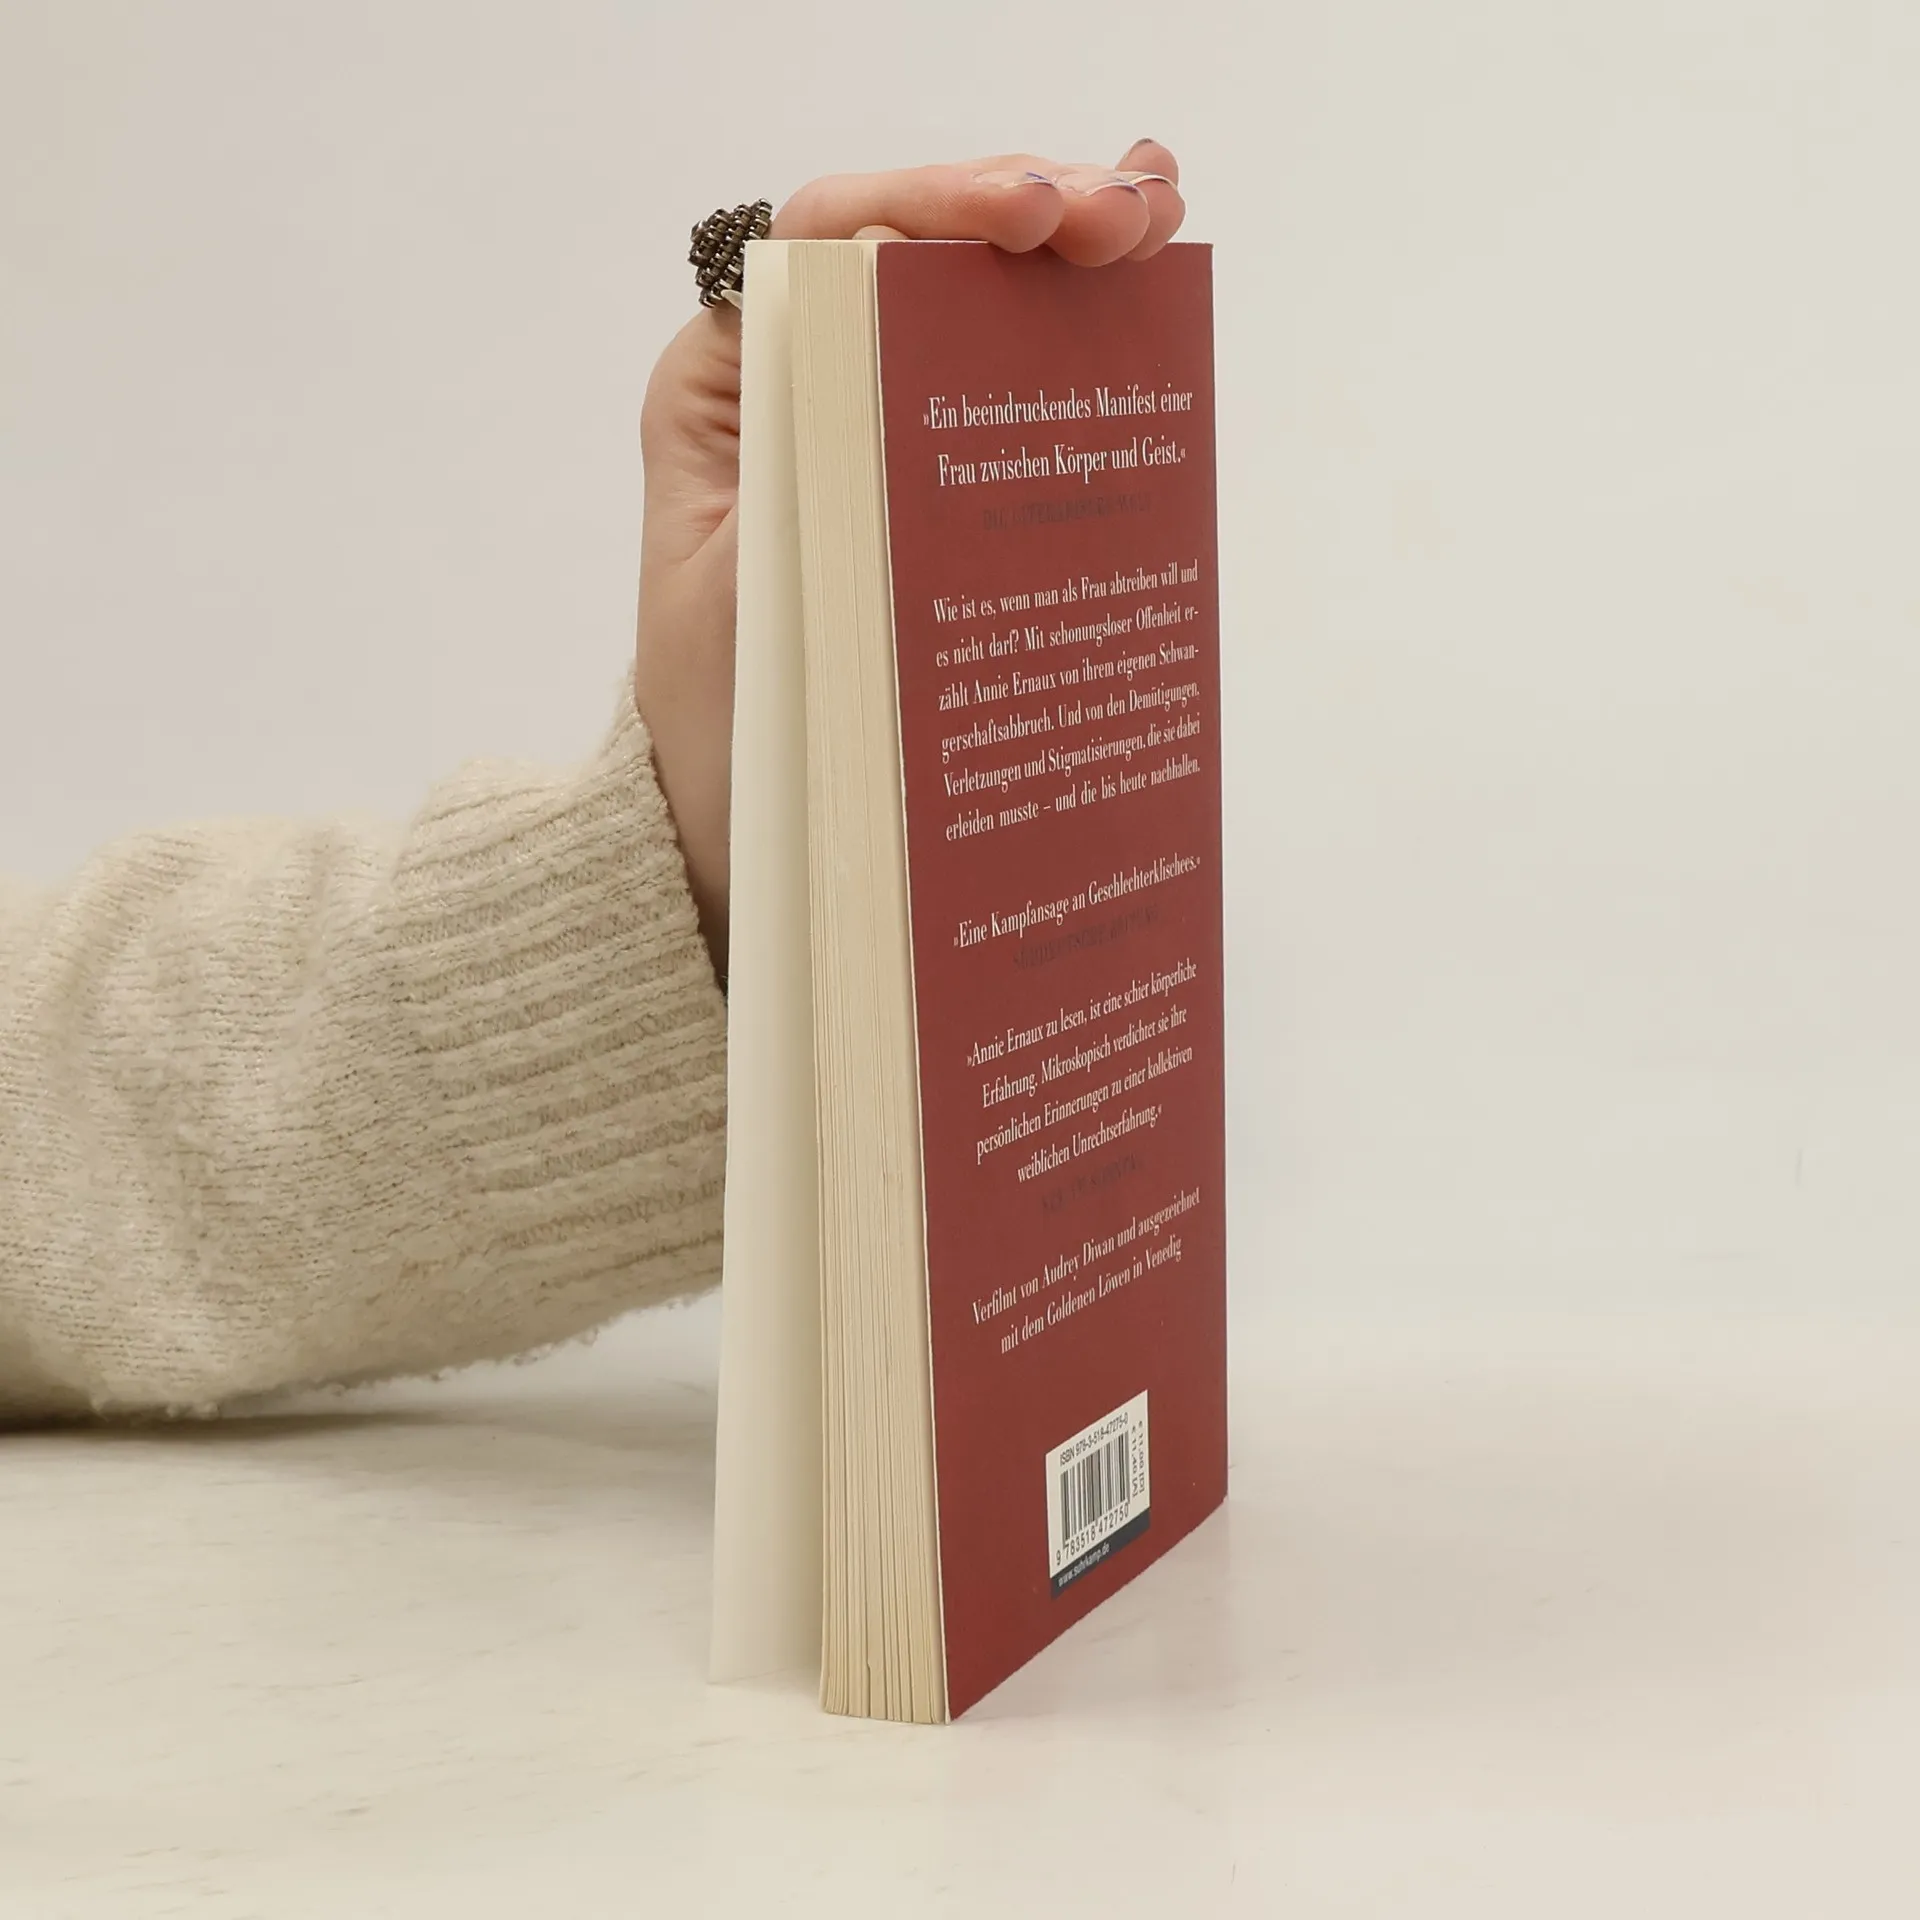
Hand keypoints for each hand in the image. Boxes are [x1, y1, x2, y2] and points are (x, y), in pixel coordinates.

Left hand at [633, 141, 1187, 970]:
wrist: (735, 832)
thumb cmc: (723, 729)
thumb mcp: (746, 595)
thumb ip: (806, 456)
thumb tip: (898, 301)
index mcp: (727, 385)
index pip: (831, 241)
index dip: (939, 204)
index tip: (1033, 215)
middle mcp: (794, 384)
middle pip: (918, 256)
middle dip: (1031, 212)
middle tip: (1134, 212)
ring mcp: (866, 430)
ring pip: (969, 310)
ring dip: (1066, 260)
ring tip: (1156, 219)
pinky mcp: (921, 488)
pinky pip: (999, 393)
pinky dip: (1070, 344)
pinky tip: (1140, 297)